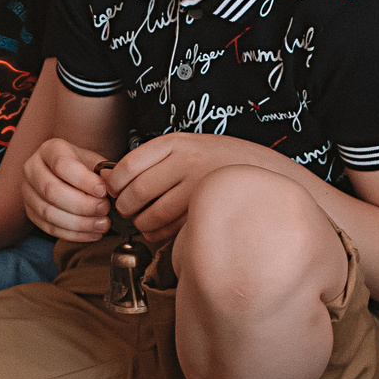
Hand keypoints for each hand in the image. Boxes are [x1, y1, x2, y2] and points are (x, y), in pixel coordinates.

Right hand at [24, 138, 113, 239]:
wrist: (66, 176)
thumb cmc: (82, 168)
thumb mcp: (94, 162)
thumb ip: (103, 172)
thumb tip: (111, 183)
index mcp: (49, 150)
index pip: (62, 165)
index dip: (84, 180)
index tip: (103, 191)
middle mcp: (32, 169)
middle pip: (52, 191)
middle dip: (82, 205)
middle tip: (104, 209)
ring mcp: (28, 192)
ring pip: (49, 213)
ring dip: (79, 223)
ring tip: (102, 224)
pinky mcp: (30, 213)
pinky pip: (50, 228)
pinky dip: (74, 234)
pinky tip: (92, 233)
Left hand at [110, 132, 256, 234]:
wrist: (269, 173)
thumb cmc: (222, 161)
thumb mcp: (188, 146)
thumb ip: (153, 159)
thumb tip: (109, 178)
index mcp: (176, 143)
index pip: (127, 166)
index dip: (115, 185)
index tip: (116, 192)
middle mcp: (187, 162)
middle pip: (138, 192)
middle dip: (126, 208)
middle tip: (128, 211)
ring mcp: (199, 187)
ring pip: (153, 214)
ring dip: (142, 224)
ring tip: (144, 222)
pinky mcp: (207, 211)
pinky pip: (172, 229)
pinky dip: (159, 235)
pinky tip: (160, 231)